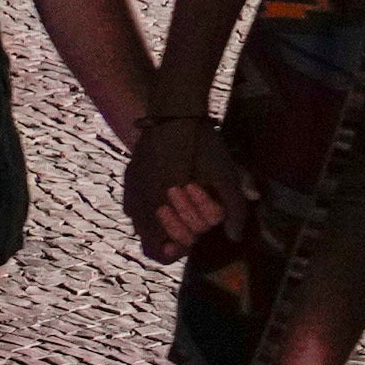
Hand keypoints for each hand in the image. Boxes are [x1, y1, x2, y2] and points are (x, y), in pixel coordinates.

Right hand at [123, 117, 245, 267]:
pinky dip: (156, 203)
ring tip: (185, 200)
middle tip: (195, 218)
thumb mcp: (224, 177)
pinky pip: (139, 203)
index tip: (195, 239)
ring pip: (144, 221)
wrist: (175, 111)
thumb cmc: (199, 147)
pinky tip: (172, 188)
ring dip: (167, 218)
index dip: (177, 251)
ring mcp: (129, 191)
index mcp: (153, 211)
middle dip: (178, 230)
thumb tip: (235, 238)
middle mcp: (134, 207)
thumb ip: (232, 210)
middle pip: (152, 239)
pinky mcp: (130, 176)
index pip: (157, 252)